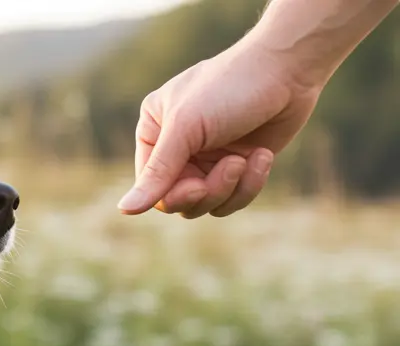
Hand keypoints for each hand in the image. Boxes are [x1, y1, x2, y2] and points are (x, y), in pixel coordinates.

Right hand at [118, 37, 324, 217]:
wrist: (288, 70)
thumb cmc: (229, 88)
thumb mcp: (185, 128)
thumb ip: (157, 172)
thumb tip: (124, 209)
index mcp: (154, 132)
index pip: (150, 185)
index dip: (173, 195)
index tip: (197, 186)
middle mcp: (178, 149)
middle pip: (179, 200)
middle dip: (208, 190)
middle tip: (232, 165)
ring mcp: (209, 159)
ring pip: (208, 204)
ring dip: (232, 187)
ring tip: (248, 158)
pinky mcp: (239, 166)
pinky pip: (234, 198)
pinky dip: (250, 183)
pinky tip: (263, 155)